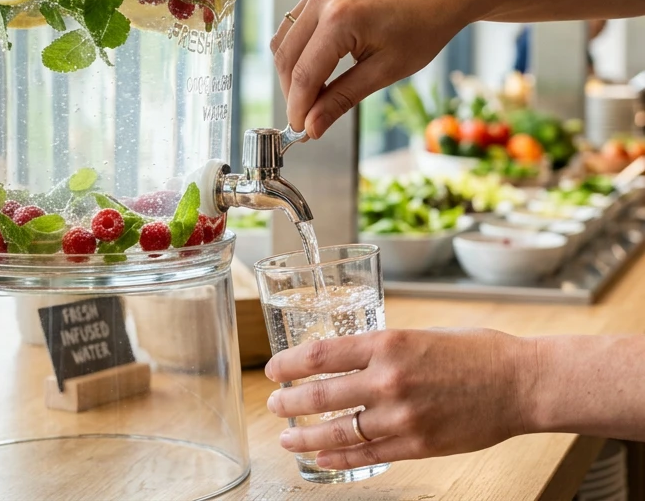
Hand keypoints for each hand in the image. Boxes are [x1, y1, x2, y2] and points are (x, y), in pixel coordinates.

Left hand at [265, 328, 534, 469]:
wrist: (520, 383)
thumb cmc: (475, 351)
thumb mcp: (421, 334)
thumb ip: (382, 349)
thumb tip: (348, 359)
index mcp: (388, 343)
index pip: (321, 355)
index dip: (289, 364)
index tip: (274, 369)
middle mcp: (389, 380)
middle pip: (321, 395)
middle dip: (289, 401)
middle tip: (274, 404)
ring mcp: (402, 417)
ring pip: (339, 432)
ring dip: (306, 436)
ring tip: (286, 436)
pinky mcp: (417, 446)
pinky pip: (367, 455)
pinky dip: (339, 459)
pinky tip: (321, 458)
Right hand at [270, 0, 469, 137]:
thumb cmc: (423, 28)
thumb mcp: (385, 71)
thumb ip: (341, 98)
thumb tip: (311, 127)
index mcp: (339, 19)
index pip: (303, 75)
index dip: (298, 109)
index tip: (301, 132)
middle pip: (286, 58)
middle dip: (292, 93)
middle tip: (307, 119)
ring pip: (284, 42)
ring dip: (292, 73)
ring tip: (315, 96)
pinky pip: (295, 26)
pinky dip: (298, 51)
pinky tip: (318, 70)